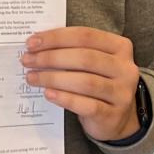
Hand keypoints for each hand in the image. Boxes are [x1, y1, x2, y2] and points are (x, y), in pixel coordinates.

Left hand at [21, 27, 139, 141]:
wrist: (117, 117)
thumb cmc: (98, 82)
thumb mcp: (92, 62)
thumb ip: (71, 50)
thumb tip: (36, 44)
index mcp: (120, 47)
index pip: (85, 36)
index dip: (56, 37)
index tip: (31, 43)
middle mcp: (125, 68)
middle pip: (84, 58)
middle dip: (51, 58)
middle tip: (28, 60)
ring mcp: (122, 93)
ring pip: (85, 82)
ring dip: (53, 78)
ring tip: (32, 77)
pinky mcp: (113, 115)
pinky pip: (86, 105)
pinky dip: (65, 98)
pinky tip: (48, 94)